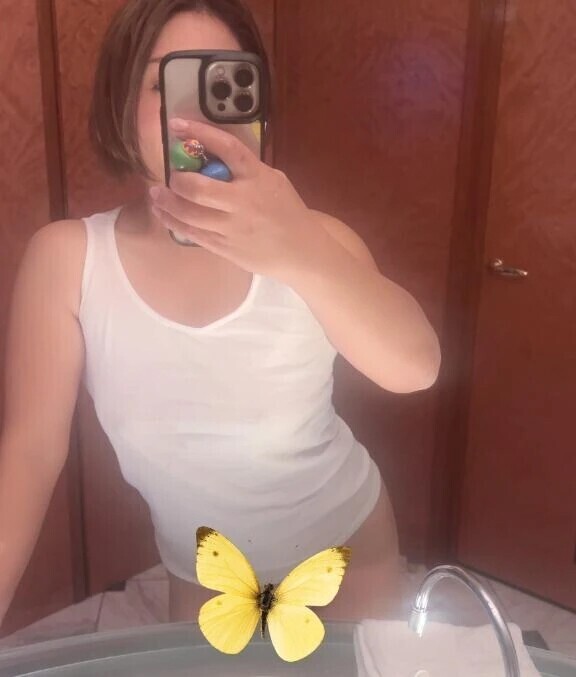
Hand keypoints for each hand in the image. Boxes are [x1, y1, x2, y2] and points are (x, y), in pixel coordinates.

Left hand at [149, 118, 331, 280]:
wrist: (300, 250)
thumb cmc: (287, 211)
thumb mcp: (274, 181)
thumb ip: (246, 169)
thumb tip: (210, 157)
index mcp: (258, 177)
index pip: (226, 148)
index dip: (200, 133)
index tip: (176, 125)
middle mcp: (243, 201)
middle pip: (198, 188)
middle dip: (177, 180)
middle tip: (170, 177)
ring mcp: (232, 227)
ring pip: (189, 214)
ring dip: (167, 202)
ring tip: (156, 194)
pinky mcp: (225, 247)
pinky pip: (192, 233)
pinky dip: (173, 222)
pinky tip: (164, 214)